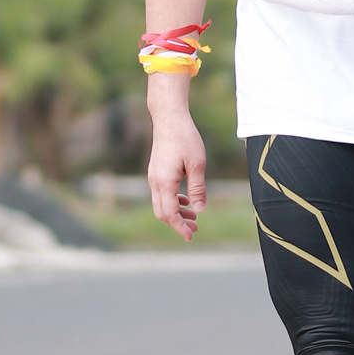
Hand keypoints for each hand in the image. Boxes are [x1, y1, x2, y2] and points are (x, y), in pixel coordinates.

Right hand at [147, 86, 207, 239]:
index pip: (170, 213)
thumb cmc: (185, 138)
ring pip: (160, 204)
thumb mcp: (197, 164)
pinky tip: (186, 201)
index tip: (190, 236)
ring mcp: (153, 176)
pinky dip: (173, 202)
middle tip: (194, 229)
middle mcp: (155, 181)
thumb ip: (197, 189)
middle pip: (162, 213)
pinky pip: (161, 194)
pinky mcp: (156, 172)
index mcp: (165, 182)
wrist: (169, 118)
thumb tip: (200, 210)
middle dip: (177, 224)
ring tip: (193, 217)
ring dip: (175, 214)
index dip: (180, 227)